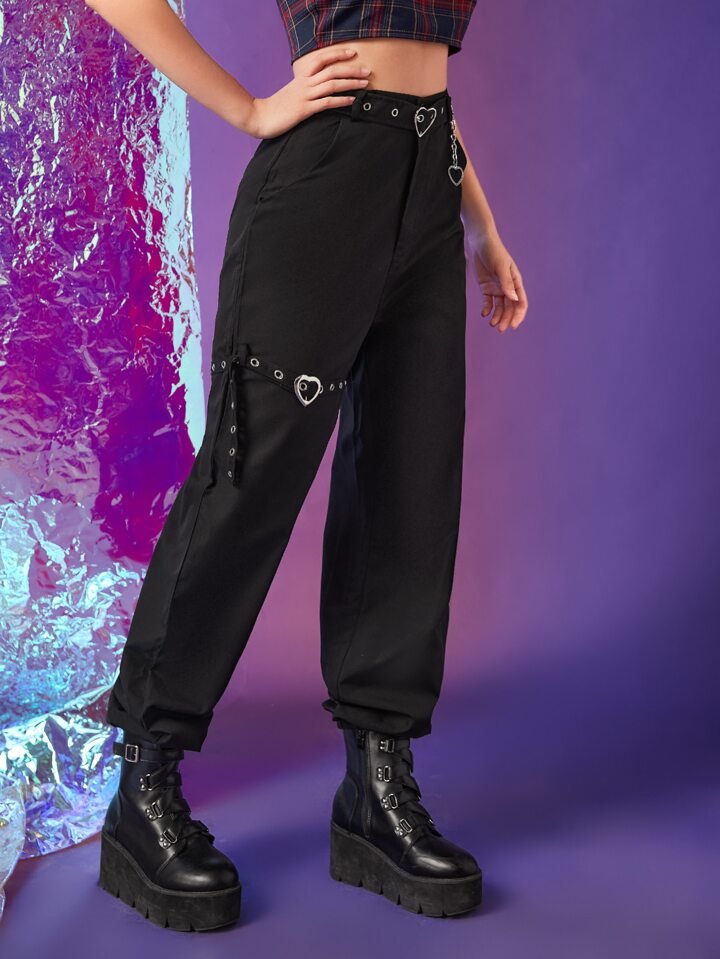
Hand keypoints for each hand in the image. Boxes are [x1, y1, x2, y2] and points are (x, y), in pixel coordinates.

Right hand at [242, 49, 371, 138]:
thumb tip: (319, 88)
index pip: (321, 59)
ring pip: (331, 84)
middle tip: (367, 70)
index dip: (337, 54)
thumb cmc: (277, 107)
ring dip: (350, 83)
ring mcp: (304, 96)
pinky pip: (326, 102)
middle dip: (351, 69)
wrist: (259, 117)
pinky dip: (341, 100)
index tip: (352, 53)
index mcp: (301, 77)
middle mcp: (304, 83)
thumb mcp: (292, 93)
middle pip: (331, 70)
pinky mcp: (304, 110)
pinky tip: (352, 101)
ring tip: (365, 84)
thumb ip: (305, 88)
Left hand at [468, 225, 527, 332]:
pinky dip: (487, 309)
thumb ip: (506, 283)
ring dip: (497, 317)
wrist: (479, 242)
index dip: (518, 315)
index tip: (513, 325)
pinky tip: (484, 314)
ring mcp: (497, 288)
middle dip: (506, 319)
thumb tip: (513, 299)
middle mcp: (508, 287)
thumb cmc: (493, 251)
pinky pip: (488, 302)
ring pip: (500, 307)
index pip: (521, 302)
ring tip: (492, 324)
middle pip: (510, 308)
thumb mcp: (500, 266)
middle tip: (500, 330)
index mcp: (516, 282)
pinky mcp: (486, 288)